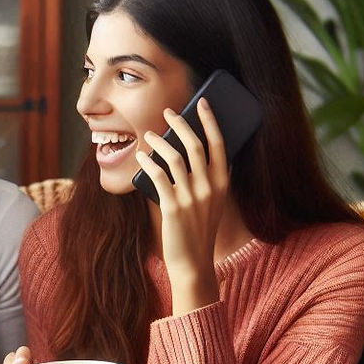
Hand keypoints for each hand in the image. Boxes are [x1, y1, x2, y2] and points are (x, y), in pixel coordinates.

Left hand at [135, 98, 227, 305]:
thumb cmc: (198, 229)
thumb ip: (206, 178)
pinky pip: (158, 177)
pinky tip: (141, 159)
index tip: (201, 102)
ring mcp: (191, 197)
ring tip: (149, 136)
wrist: (194, 261)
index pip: (219, 143)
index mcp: (222, 182)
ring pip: (174, 157)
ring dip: (159, 142)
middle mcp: (209, 186)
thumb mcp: (211, 202)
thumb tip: (188, 151)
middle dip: (180, 123)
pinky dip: (147, 164)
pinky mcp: (173, 207)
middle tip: (168, 112)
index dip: (210, 119)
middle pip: (194, 144)